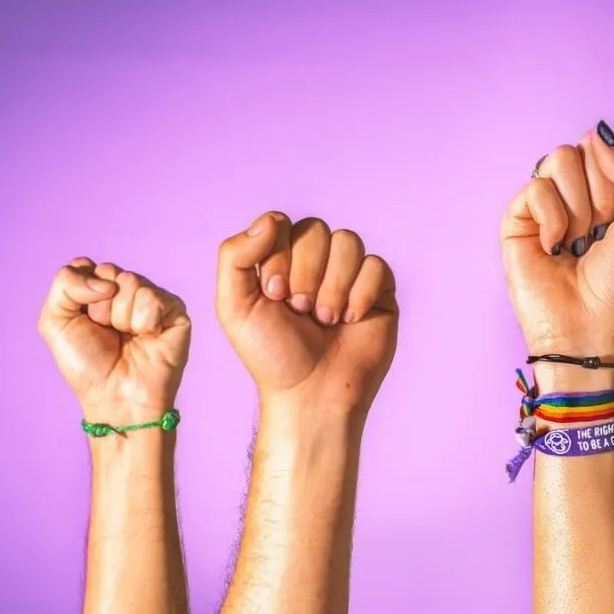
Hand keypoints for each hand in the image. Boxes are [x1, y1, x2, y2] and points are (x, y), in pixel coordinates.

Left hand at [38, 258, 190, 422]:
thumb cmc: (88, 365)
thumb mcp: (55, 321)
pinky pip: (153, 298)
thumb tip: (106, 282)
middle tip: (108, 332)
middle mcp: (127, 291)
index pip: (87, 266)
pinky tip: (147, 338)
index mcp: (99, 290)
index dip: (81, 293)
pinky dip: (144, 322)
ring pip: (131, 282)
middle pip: (109, 271)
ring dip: (121, 317)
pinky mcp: (175, 311)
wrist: (116, 396)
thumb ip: (65, 284)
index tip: (85, 321)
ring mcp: (153, 299)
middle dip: (100, 307)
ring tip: (128, 337)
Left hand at [216, 213, 398, 412]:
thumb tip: (270, 219)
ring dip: (334, 286)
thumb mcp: (234, 306)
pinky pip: (376, 266)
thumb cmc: (272, 356)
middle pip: (317, 229)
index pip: (283, 224)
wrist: (312, 394)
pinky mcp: (379, 291)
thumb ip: (235, 256)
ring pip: (348, 242)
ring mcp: (349, 275)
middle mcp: (316, 261)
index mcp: (280, 259)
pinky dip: (361, 294)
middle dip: (306, 274)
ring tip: (326, 320)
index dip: (280, 256)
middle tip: (300, 311)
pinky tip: (352, 321)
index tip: (274, 296)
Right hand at [500, 121, 613, 359]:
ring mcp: (552, 201)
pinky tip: (554, 248)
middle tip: (602, 233)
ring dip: (578, 206)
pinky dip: (552, 219)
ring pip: (562, 157)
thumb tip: (597, 135)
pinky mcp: (520, 218)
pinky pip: (536, 187)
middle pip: (593, 145)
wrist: (589, 329)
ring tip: (578, 243)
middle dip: (604, 192)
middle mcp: (586, 190)